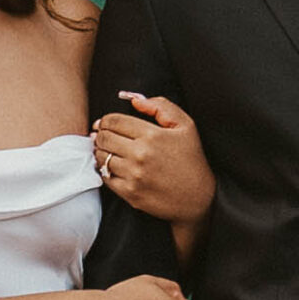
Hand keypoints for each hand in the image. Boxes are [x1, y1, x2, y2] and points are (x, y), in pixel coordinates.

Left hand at [93, 93, 215, 228]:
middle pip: (104, 138)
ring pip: (101, 157)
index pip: (113, 121)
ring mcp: (134, 175)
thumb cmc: (191, 160)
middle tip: (103, 136)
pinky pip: (105, 177)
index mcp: (152, 135)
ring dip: (100, 152)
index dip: (105, 120)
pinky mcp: (130, 193)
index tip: (105, 124)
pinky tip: (112, 166)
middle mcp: (140, 155)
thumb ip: (160, 107)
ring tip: (107, 150)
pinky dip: (105, 170)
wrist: (198, 198)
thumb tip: (134, 101)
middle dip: (100, 134)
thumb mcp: (185, 126)